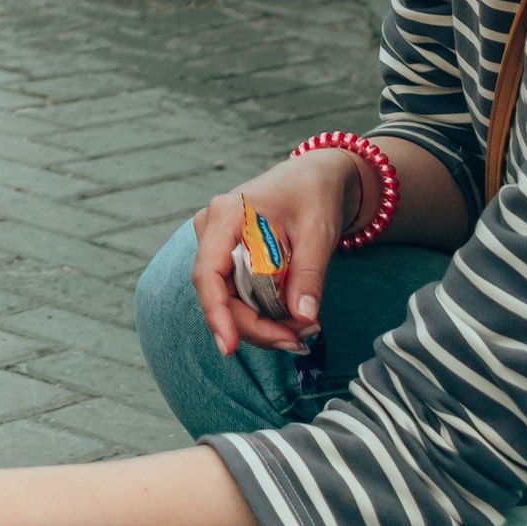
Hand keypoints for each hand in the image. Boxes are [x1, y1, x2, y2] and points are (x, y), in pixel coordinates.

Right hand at [190, 144, 358, 353]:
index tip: (230, 348)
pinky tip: (289, 318)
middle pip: (218, 294)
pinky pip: (236, 293)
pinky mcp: (227, 255)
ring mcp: (216, 243)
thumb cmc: (315, 195)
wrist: (315, 177)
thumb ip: (308, 275)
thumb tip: (304, 318)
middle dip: (254, 326)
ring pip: (227, 298)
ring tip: (302, 329)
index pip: (208, 274)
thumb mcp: (318, 233)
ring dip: (260, 323)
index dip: (216, 314)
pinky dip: (261, 312)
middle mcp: (212, 230)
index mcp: (226, 216)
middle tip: (297, 340)